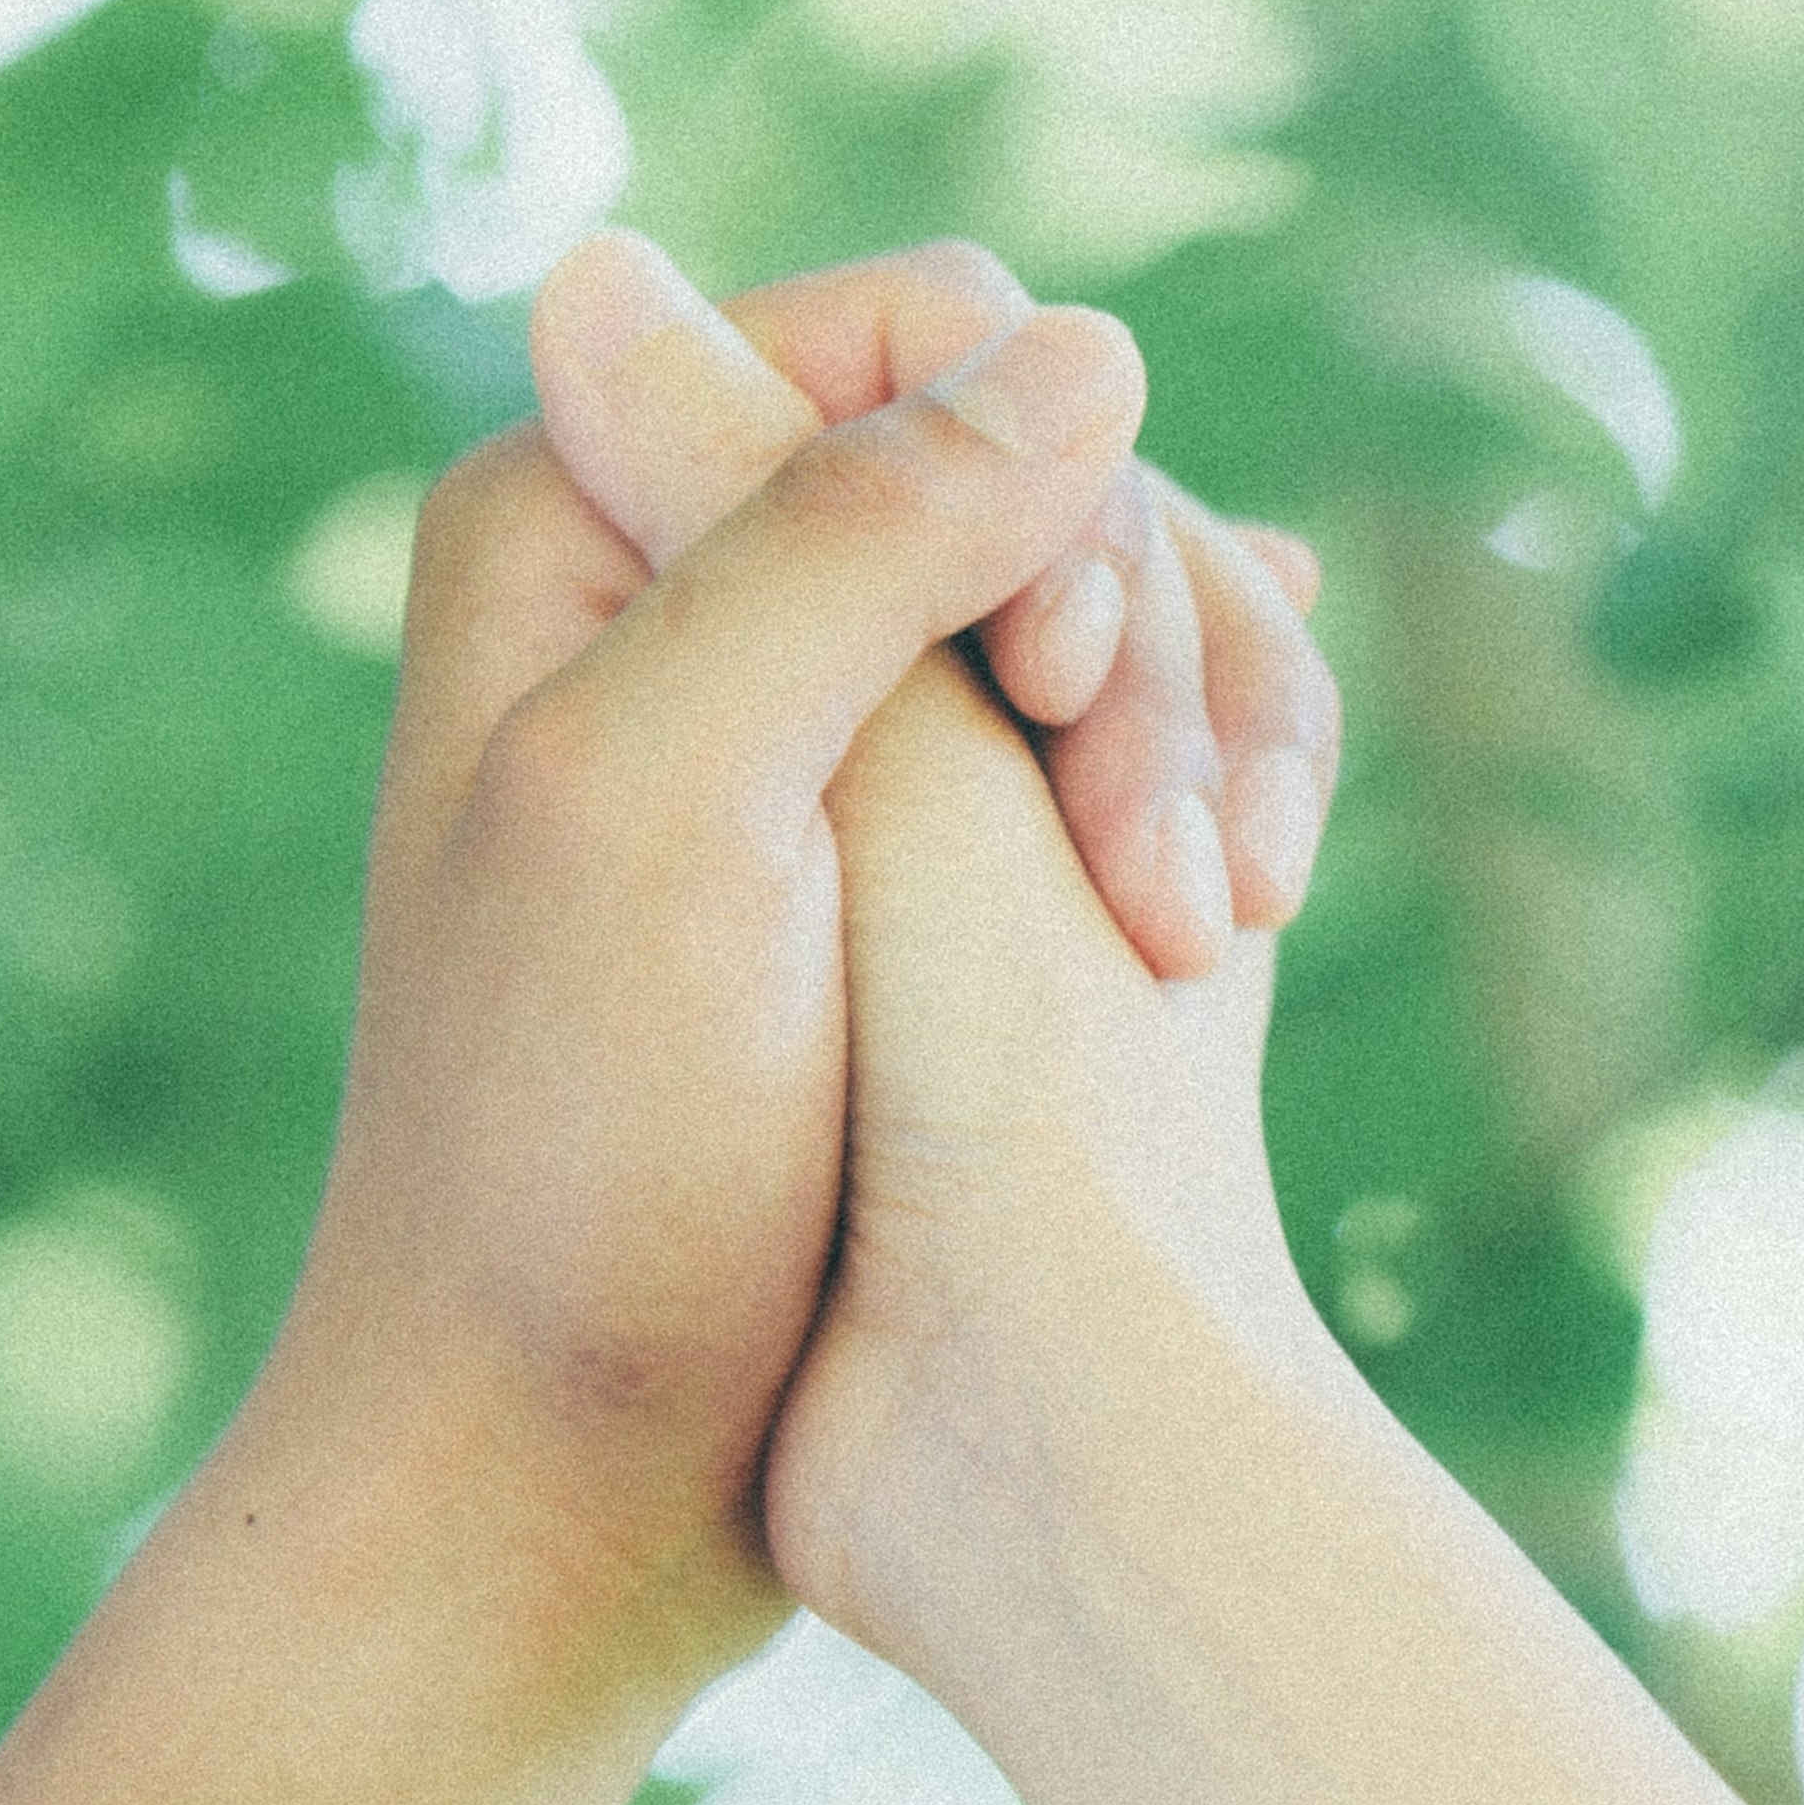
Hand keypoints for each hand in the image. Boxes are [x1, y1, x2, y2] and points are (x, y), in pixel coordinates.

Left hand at [251, 258, 1146, 1713]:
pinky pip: (1079, 747)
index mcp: (577, 509)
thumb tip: (1078, 342)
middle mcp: (671, 581)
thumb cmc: (584, 1161)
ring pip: (1079, 610)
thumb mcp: (688, 808)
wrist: (560, 1470)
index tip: (1070, 689)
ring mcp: (787, 728)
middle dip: (1141, 632)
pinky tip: (1243, 880)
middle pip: (1021, 467)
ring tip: (1218, 936)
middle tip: (1177, 888)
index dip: (1039, 473)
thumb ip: (846, 547)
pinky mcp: (882, 871)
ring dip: (1189, 735)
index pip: (916, 333)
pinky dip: (1182, 794)